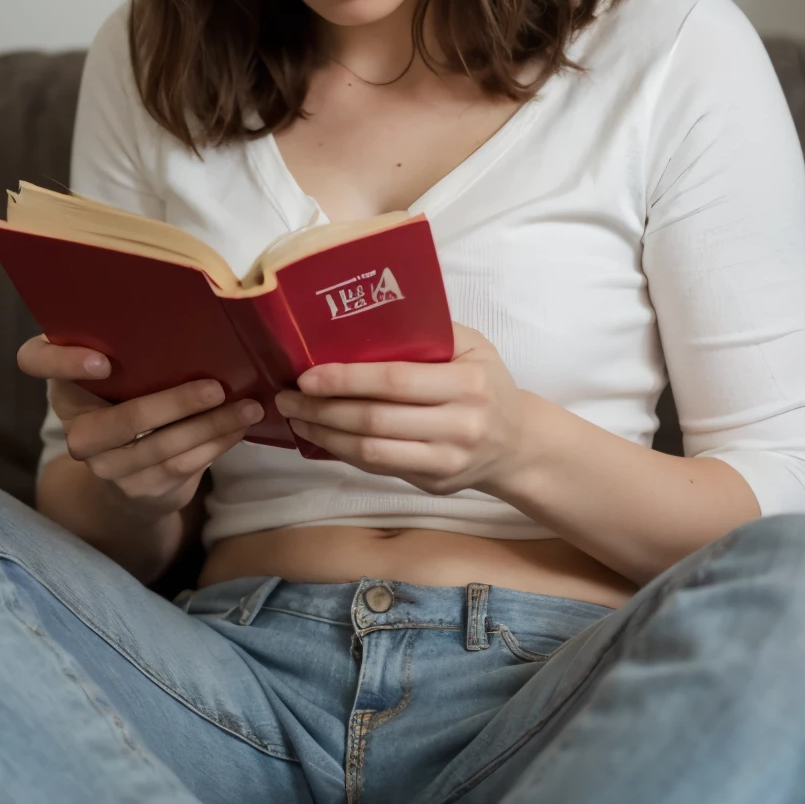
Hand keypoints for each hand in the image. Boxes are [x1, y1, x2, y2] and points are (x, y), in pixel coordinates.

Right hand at [17, 335, 263, 520]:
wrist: (132, 470)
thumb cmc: (136, 394)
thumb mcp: (129, 370)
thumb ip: (138, 345)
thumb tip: (195, 305)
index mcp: (67, 382)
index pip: (35, 360)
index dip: (63, 362)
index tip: (104, 361)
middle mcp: (76, 427)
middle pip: (118, 422)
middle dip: (174, 405)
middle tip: (217, 386)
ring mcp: (104, 465)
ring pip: (160, 449)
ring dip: (211, 426)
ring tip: (248, 406)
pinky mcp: (137, 490)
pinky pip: (180, 468)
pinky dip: (215, 445)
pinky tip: (239, 427)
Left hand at [274, 322, 528, 495]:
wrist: (518, 443)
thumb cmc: (486, 383)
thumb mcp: (472, 346)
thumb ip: (428, 333)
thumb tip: (362, 320)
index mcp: (467, 384)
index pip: (396, 381)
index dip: (347, 379)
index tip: (308, 375)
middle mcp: (460, 426)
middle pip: (376, 419)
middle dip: (322, 408)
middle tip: (286, 396)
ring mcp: (446, 461)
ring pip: (371, 451)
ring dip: (325, 435)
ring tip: (295, 417)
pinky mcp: (433, 484)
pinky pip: (378, 467)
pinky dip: (344, 452)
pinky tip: (322, 437)